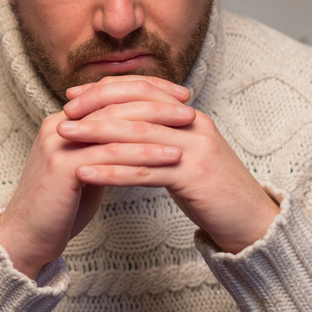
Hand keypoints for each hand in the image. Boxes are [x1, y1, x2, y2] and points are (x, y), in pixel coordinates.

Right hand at [0, 76, 192, 278]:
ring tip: (188, 129)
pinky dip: (144, 154)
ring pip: (115, 126)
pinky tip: (170, 159)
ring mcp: (59, 144)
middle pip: (112, 102)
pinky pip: (111, 155)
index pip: (108, 93)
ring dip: (156, 126)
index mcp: (64, 121)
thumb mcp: (84, 169)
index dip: (144, 91)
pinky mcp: (62, 166)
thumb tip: (134, 141)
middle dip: (155, 102)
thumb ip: (102, 150)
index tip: (177, 96)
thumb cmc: (59, 207)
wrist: (26, 237)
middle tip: (188, 107)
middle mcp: (59, 125)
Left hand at [59, 76, 279, 253]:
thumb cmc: (209, 189)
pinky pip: (144, 171)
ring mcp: (194, 149)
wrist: (250, 221)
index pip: (141, 91)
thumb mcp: (182, 154)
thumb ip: (156, 137)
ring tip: (63, 137)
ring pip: (137, 135)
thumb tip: (119, 127)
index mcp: (188, 116)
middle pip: (136, 107)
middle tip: (62, 114)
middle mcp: (192, 124)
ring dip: (95, 134)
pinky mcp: (193, 176)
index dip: (105, 91)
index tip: (72, 97)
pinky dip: (111, 170)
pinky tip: (85, 173)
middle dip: (94, 108)